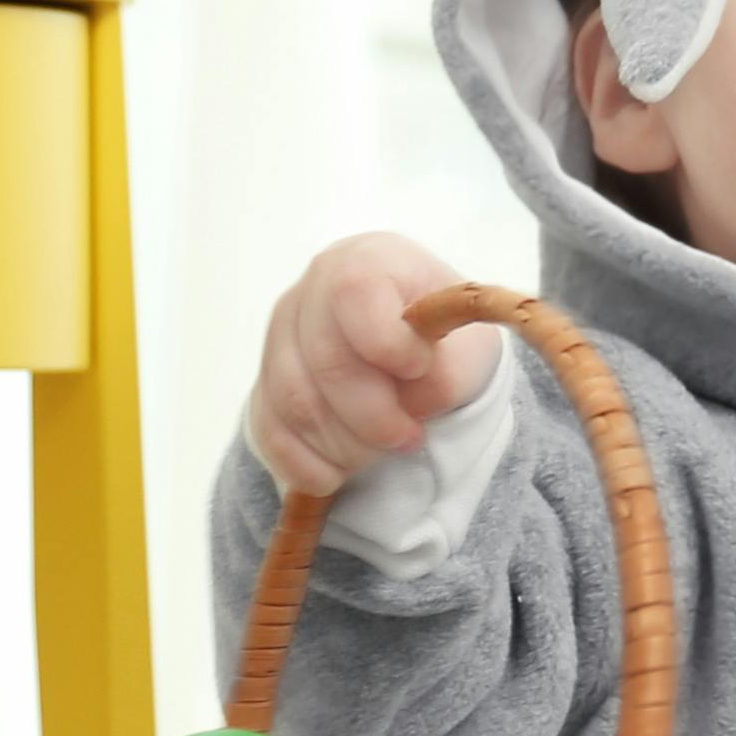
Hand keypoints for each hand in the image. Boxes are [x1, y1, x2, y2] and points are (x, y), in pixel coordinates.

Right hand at [245, 231, 502, 494]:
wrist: (414, 358)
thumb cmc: (443, 341)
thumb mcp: (471, 347)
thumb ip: (451, 369)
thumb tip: (412, 402)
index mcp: (368, 260)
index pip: (354, 291)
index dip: (388, 343)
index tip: (420, 367)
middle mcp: (312, 290)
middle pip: (326, 360)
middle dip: (373, 416)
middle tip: (409, 438)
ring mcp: (280, 338)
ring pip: (295, 403)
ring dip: (345, 444)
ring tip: (381, 452)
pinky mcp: (264, 384)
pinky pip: (270, 431)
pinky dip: (305, 465)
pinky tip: (337, 475)